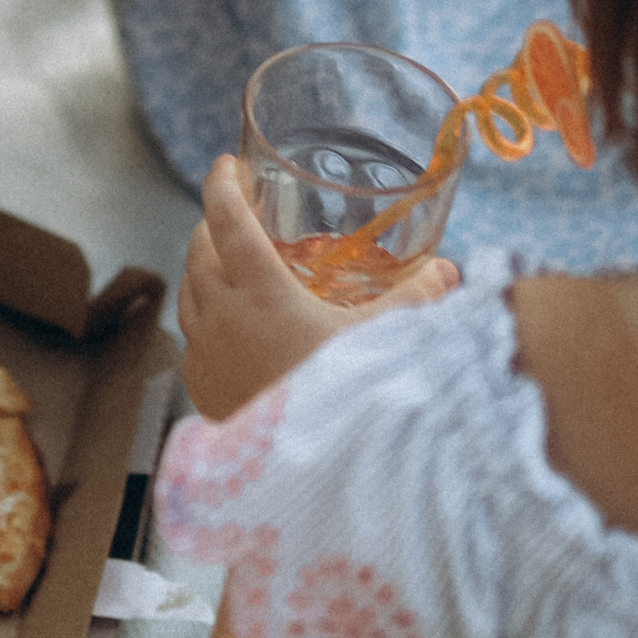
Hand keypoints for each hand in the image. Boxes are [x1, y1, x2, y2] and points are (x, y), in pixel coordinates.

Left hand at [178, 154, 456, 418]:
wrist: (306, 472)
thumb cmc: (342, 397)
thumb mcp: (382, 341)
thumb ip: (415, 300)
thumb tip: (447, 271)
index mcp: (259, 289)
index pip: (227, 218)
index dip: (223, 184)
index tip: (227, 164)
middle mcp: (220, 314)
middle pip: (199, 249)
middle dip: (213, 222)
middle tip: (236, 212)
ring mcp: (203, 352)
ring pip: (189, 291)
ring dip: (204, 268)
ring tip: (227, 262)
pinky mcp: (200, 387)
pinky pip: (191, 337)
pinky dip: (204, 316)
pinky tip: (228, 326)